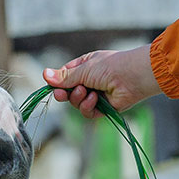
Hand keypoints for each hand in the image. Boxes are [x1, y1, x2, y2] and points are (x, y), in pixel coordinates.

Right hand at [42, 45, 160, 118]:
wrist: (134, 77)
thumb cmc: (111, 66)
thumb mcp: (84, 69)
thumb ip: (65, 77)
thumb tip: (44, 74)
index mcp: (85, 67)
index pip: (65, 77)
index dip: (58, 83)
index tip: (53, 87)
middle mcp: (90, 81)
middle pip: (69, 92)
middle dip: (65, 94)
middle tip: (62, 94)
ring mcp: (97, 94)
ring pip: (77, 103)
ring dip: (78, 99)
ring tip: (86, 92)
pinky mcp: (104, 107)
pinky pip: (88, 112)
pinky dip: (88, 107)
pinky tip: (95, 99)